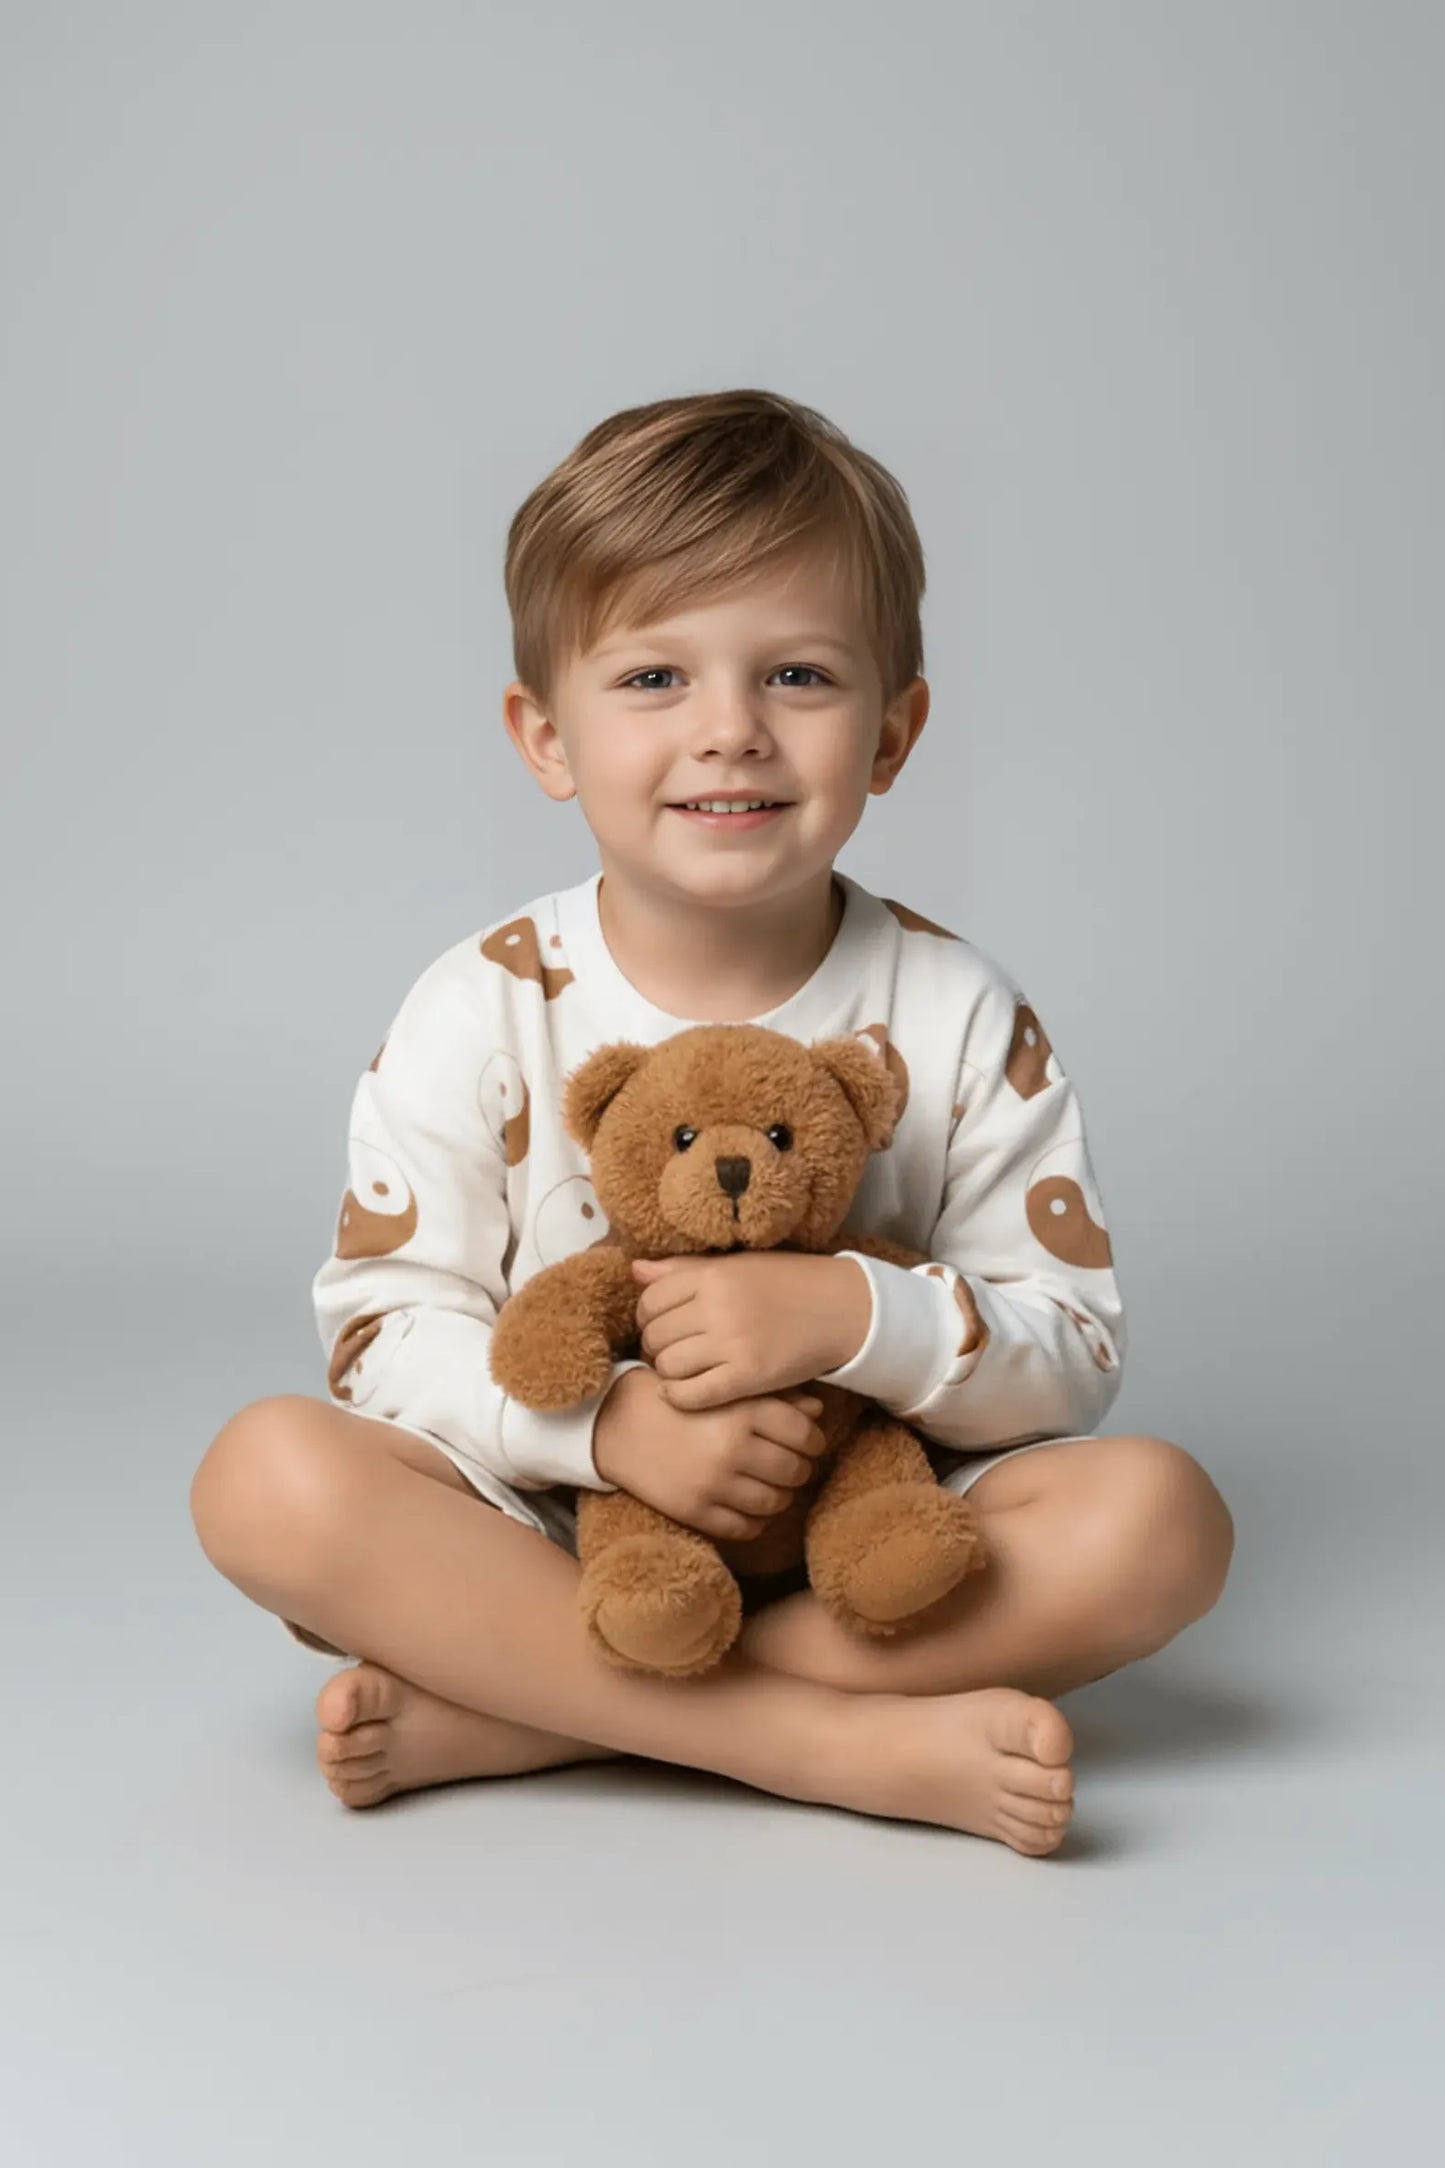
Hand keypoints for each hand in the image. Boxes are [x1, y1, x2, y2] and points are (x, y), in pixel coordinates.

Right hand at [593, 1365, 829, 1540]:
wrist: (620, 1423)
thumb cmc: (679, 1400)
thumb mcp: (723, 1390)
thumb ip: (772, 1397)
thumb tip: (818, 1410)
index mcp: (741, 1411)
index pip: (804, 1434)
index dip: (814, 1441)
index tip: (810, 1442)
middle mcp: (731, 1448)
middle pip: (794, 1471)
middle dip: (800, 1469)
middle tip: (792, 1465)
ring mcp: (713, 1484)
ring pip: (775, 1503)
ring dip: (781, 1497)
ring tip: (773, 1486)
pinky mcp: (695, 1511)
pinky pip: (745, 1528)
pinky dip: (756, 1522)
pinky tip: (751, 1508)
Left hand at [630, 1250, 871, 1411]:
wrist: (842, 1309)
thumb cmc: (788, 1283)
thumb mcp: (737, 1266)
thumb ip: (685, 1269)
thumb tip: (636, 1271)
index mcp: (712, 1274)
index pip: (650, 1300)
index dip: (648, 1316)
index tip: (662, 1325)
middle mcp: (717, 1306)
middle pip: (655, 1335)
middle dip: (656, 1346)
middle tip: (673, 1351)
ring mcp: (732, 1342)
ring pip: (668, 1366)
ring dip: (669, 1372)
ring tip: (684, 1370)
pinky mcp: (748, 1376)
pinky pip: (693, 1394)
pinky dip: (681, 1397)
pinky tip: (688, 1392)